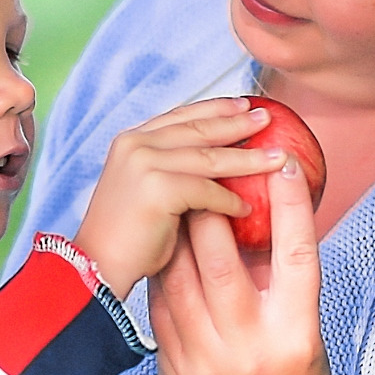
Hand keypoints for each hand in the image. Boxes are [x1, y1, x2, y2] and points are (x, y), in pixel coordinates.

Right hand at [73, 99, 284, 298]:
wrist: (95, 268)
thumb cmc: (126, 240)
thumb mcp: (149, 193)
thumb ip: (174, 172)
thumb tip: (218, 165)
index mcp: (131, 141)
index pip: (180, 116)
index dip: (214, 109)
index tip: (244, 106)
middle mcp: (135, 144)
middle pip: (198, 129)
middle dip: (237, 123)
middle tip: (269, 119)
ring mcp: (143, 163)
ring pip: (208, 157)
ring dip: (248, 159)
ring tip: (278, 158)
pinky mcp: (156, 187)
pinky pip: (206, 190)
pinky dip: (229, 199)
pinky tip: (248, 207)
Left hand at [151, 154, 332, 374]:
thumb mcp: (303, 333)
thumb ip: (283, 284)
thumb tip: (263, 215)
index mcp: (295, 333)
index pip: (297, 257)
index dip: (292, 207)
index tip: (285, 164)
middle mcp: (249, 345)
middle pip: (222, 262)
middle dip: (210, 211)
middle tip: (208, 172)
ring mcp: (206, 357)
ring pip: (180, 278)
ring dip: (176, 233)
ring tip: (178, 197)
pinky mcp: (174, 366)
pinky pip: (160, 304)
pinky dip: (162, 269)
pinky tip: (162, 246)